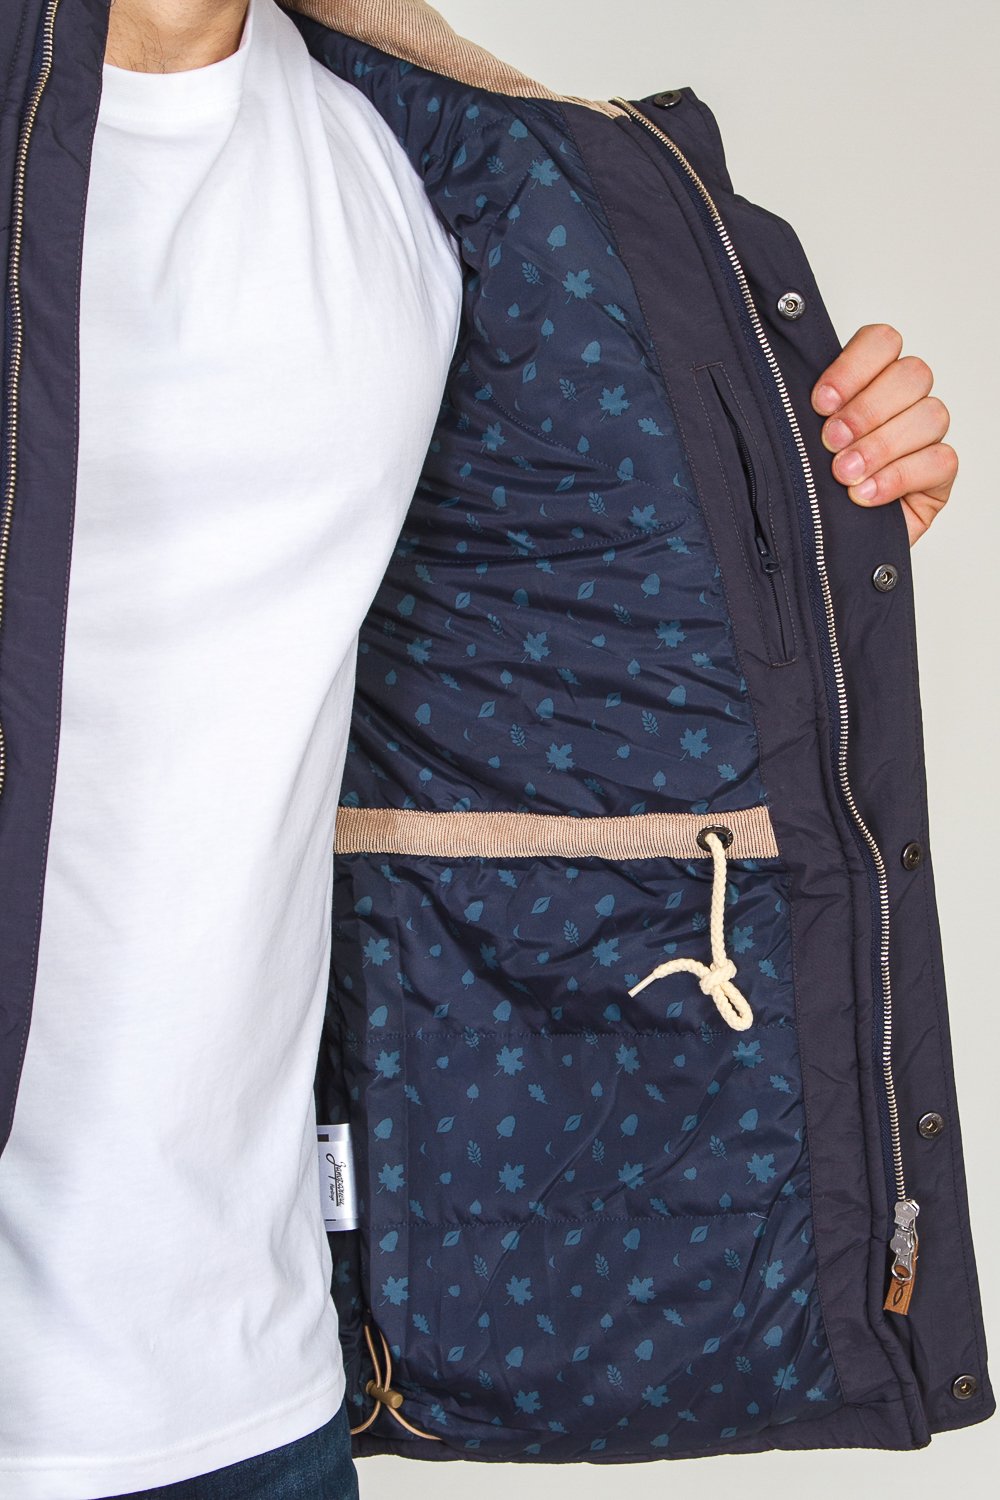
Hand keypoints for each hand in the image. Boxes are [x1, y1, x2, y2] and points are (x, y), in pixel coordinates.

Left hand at [810, 323, 956, 544]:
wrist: (818, 548)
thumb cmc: (806, 491)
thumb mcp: (795, 446)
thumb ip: (799, 414)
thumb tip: (782, 392)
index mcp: (867, 381)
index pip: (882, 342)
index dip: (854, 367)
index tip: (820, 403)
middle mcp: (902, 402)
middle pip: (912, 374)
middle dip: (867, 410)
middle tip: (831, 442)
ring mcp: (924, 438)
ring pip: (931, 414)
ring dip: (882, 444)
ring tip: (845, 474)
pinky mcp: (938, 475)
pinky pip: (940, 460)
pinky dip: (899, 476)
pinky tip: (865, 494)